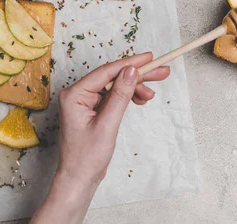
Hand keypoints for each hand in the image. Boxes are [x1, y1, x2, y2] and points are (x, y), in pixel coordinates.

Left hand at [32, 52, 169, 223]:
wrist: (79, 179)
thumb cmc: (86, 157)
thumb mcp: (108, 124)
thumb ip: (120, 95)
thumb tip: (131, 71)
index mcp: (75, 94)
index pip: (106, 72)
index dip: (130, 63)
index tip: (149, 57)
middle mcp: (78, 94)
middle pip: (113, 77)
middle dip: (137, 75)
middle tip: (161, 72)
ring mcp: (85, 101)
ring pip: (115, 86)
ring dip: (134, 87)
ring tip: (151, 94)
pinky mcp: (93, 109)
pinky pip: (114, 96)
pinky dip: (128, 97)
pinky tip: (140, 99)